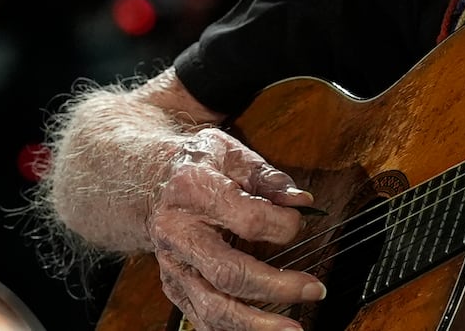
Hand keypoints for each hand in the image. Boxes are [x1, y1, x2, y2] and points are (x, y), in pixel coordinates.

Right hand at [147, 128, 325, 330]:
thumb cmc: (198, 165)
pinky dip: (232, 329)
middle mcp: (178, 233)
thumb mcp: (232, 153)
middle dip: (275, 287)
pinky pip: (202, 317)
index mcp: (194, 191)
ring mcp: (174, 265)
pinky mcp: (175, 286)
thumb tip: (302, 202)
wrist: (152, 182)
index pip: (246, 218)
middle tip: (313, 290)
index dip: (282, 225)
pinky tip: (261, 330)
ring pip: (212, 306)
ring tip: (292, 329)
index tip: (302, 223)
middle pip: (227, 273)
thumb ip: (269, 178)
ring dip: (255, 324)